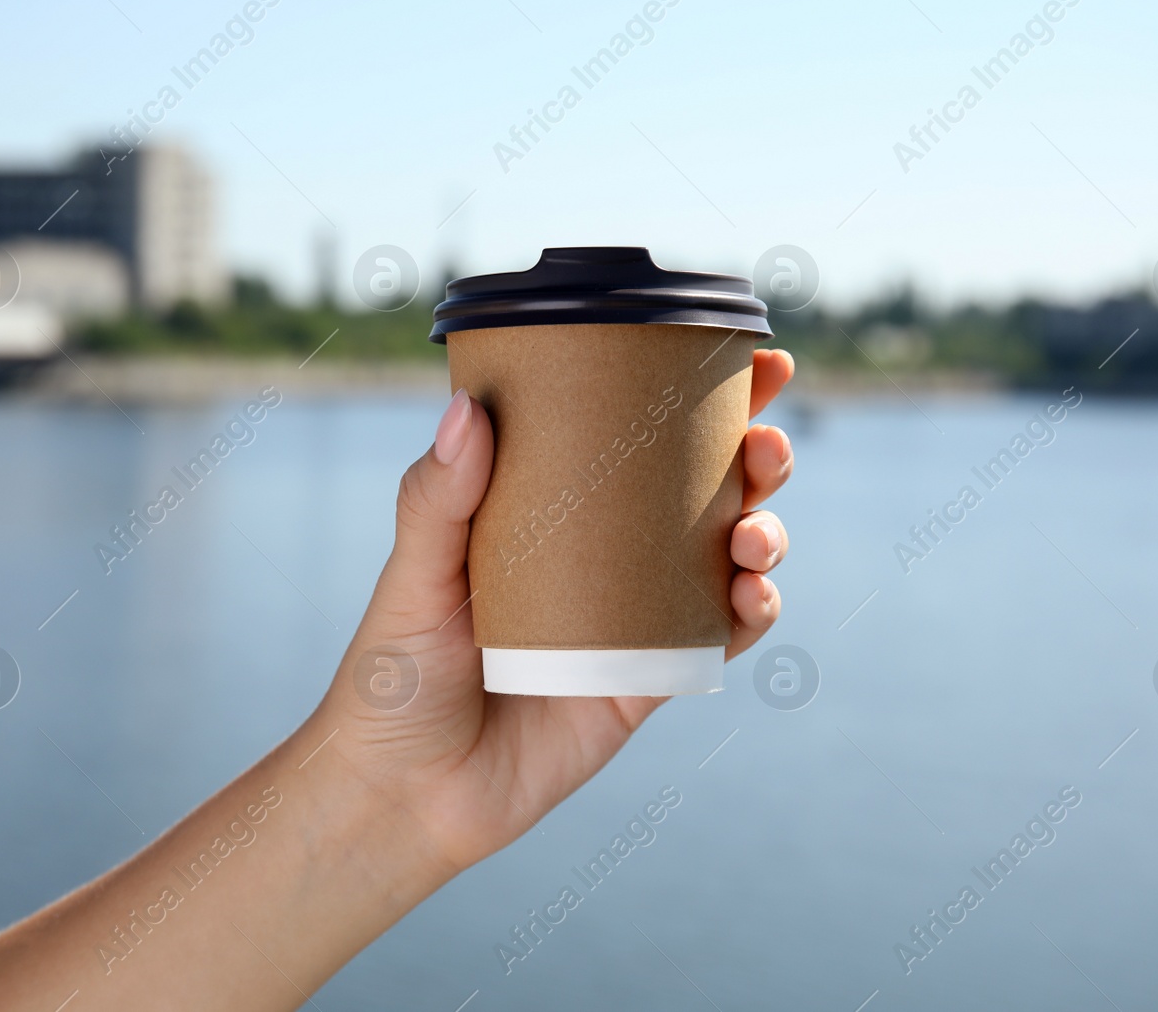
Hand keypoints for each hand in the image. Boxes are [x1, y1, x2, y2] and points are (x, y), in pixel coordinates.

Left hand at [311, 348, 795, 871]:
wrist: (403, 796)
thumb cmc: (392, 676)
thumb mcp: (413, 577)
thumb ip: (437, 500)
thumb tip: (466, 409)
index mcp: (553, 511)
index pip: (635, 435)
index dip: (704, 396)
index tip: (755, 360)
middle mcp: (604, 556)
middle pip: (703, 489)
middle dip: (754, 457)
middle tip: (763, 443)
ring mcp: (632, 618)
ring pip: (725, 558)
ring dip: (765, 533)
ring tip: (755, 533)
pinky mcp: (647, 684)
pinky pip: (717, 640)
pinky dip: (751, 613)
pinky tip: (750, 597)